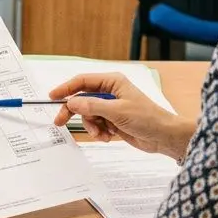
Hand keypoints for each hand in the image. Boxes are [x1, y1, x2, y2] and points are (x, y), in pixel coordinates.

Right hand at [50, 72, 194, 159]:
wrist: (164, 137)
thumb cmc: (147, 118)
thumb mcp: (117, 112)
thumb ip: (93, 106)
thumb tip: (72, 102)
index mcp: (112, 82)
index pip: (83, 81)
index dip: (66, 88)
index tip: (52, 96)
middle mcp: (110, 92)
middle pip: (82, 99)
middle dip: (74, 112)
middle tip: (60, 122)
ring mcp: (111, 107)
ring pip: (88, 114)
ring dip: (92, 126)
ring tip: (102, 134)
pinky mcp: (113, 120)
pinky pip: (96, 125)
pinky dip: (100, 132)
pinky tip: (110, 136)